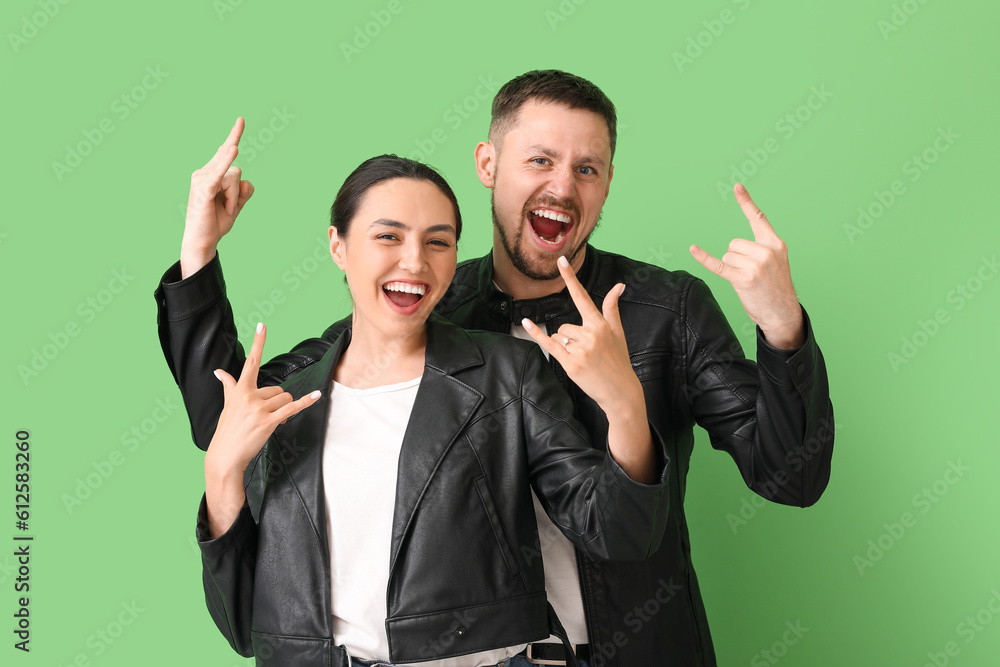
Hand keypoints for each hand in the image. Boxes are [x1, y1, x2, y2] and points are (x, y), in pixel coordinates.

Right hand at [181, 117, 254, 277]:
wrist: (203, 241)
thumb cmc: (216, 222)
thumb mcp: (236, 206)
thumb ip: (244, 192)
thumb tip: (247, 181)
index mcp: (212, 174)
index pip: (224, 152)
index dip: (234, 135)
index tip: (241, 119)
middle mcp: (204, 172)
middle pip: (235, 171)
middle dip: (237, 194)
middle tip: (227, 209)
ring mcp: (201, 179)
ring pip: (233, 177)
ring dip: (234, 199)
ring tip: (224, 211)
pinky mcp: (202, 189)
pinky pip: (219, 175)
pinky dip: (226, 164)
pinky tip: (234, 150)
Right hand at [205, 322, 320, 476]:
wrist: (225, 455)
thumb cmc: (227, 430)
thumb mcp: (227, 406)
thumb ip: (228, 386)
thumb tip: (218, 371)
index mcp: (240, 389)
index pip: (251, 362)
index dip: (258, 342)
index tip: (262, 325)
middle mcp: (249, 396)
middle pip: (278, 389)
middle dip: (277, 403)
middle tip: (265, 418)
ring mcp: (259, 408)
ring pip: (285, 399)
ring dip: (284, 411)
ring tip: (269, 423)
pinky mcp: (268, 421)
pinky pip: (292, 408)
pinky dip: (306, 402)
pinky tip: (316, 395)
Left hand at [521, 256, 640, 415]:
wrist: (620, 391)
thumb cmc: (618, 360)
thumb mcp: (618, 332)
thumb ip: (612, 307)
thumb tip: (619, 285)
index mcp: (600, 324)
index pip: (582, 296)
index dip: (570, 277)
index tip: (561, 260)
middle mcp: (590, 334)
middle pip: (564, 325)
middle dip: (571, 338)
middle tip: (588, 353)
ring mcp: (580, 350)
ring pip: (559, 337)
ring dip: (566, 347)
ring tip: (584, 360)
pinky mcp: (570, 364)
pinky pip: (549, 344)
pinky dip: (536, 334)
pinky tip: (526, 322)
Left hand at [689, 183, 803, 348]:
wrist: (783, 313)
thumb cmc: (776, 288)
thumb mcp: (777, 263)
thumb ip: (762, 249)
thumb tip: (734, 248)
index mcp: (776, 244)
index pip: (758, 218)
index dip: (746, 202)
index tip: (736, 186)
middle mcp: (766, 251)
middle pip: (734, 243)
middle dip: (736, 258)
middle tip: (750, 273)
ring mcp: (755, 265)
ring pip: (728, 256)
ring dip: (732, 268)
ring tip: (748, 280)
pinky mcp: (742, 279)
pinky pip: (718, 265)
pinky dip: (704, 258)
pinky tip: (694, 249)